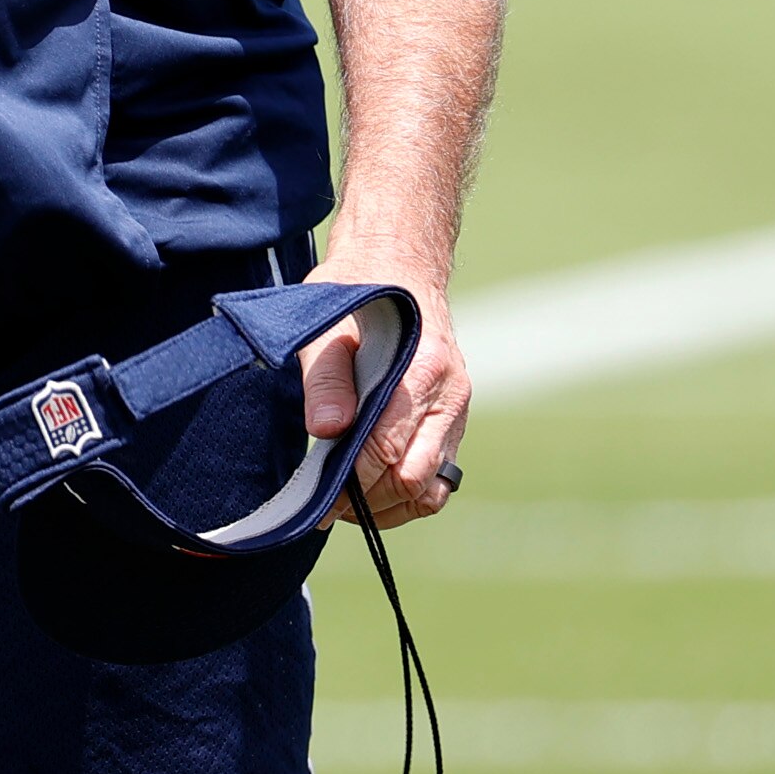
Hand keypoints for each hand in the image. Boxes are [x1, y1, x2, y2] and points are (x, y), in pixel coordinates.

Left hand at [298, 255, 466, 530]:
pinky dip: (409, 495)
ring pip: (433, 489)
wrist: (398, 266)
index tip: (317, 503)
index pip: (387, 449)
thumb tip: (326, 432)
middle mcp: (450, 395)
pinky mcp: (454, 420)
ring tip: (348, 505)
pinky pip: (440, 477)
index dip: (350, 483)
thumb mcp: (328, 325)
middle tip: (327, 507)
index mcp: (423, 369)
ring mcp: (457, 411)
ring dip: (390, 507)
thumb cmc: (358, 294)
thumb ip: (326, 379)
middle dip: (368, 501)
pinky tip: (373, 490)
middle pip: (413, 478)